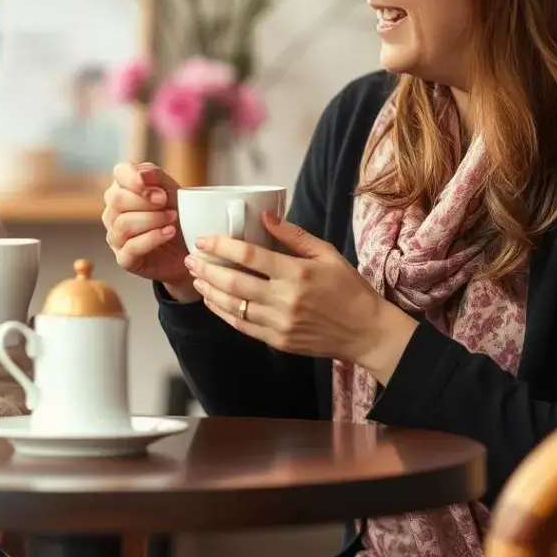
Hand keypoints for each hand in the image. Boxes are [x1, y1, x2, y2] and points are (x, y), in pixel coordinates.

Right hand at [102, 163, 196, 299]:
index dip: (137, 180)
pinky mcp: (124, 259)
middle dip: (146, 202)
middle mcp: (113, 212)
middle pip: (117, 200)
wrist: (192, 248)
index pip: (119, 173)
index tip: (159, 191)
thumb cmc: (179, 215)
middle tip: (168, 205)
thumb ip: (156, 177)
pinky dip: (153, 238)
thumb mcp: (172, 190)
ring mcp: (115, 236)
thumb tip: (142, 176)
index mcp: (123, 188)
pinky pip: (130, 247)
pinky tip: (168, 233)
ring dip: (152, 220)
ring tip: (172, 219)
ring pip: (123, 224)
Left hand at [186, 212, 417, 383]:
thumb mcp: (327, 253)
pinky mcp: (278, 341)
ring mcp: (280, 323)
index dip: (221, 246)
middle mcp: (285, 299)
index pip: (250, 256)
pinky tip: (213, 301)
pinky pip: (242, 326)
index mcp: (297, 273)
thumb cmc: (348, 288)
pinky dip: (223, 313)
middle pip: (234, 282)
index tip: (203, 240)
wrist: (366, 332)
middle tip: (191, 259)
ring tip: (196, 278)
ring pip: (233, 307)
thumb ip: (294, 235)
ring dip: (210, 291)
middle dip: (207, 269)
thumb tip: (265, 215)